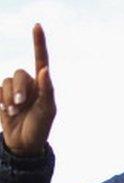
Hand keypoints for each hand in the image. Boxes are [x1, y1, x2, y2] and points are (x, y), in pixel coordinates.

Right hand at [0, 24, 55, 155]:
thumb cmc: (40, 127)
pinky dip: (0, 101)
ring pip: (6, 81)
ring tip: (14, 112)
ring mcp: (15, 90)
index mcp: (43, 85)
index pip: (41, 59)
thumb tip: (45, 70)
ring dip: (9, 98)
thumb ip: (47, 90)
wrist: (24, 144)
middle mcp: (30, 84)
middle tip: (20, 105)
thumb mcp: (47, 111)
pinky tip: (6, 111)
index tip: (37, 25)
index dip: (38, 42)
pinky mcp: (2, 97)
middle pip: (19, 73)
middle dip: (18, 89)